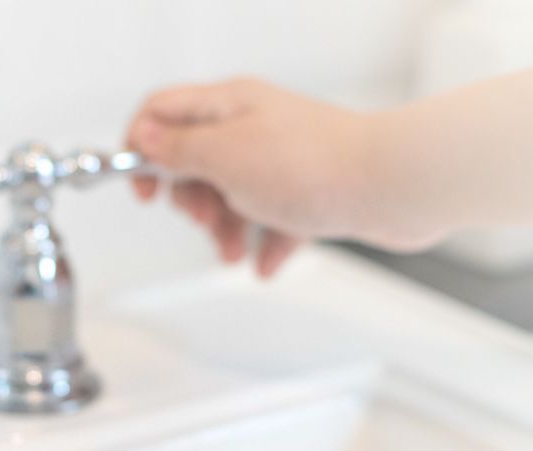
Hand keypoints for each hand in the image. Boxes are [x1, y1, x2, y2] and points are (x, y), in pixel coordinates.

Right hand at [126, 79, 405, 276]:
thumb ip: (178, 149)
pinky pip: (271, 217)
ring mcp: (282, 157)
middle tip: (205, 220)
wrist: (392, 187)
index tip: (142, 190)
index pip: (162, 112)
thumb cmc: (314, 168)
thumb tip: (144, 137)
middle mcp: (254, 126)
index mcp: (229, 105)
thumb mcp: (224, 157)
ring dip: (227, 229)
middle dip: (192, 201)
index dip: (141, 149)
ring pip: (232, 194)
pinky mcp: (308, 188)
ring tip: (236, 252)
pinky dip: (264, 241)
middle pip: (195, 161)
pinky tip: (265, 263)